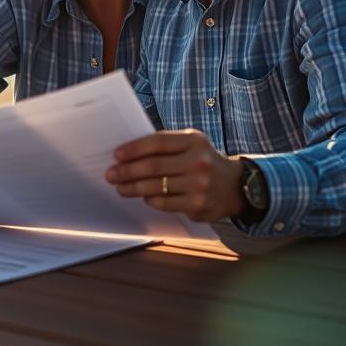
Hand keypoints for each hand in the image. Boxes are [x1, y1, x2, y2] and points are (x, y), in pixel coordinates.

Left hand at [104, 129, 245, 221]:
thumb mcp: (191, 145)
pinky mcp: (198, 204)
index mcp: (194, 140)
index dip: (134, 149)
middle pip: (153, 166)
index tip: (116, 155)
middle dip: (127, 171)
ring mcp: (200, 184)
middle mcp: (198, 161)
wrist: (235, 185)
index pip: (158, 142)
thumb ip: (166, 146)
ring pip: (156, 187)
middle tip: (111, 174)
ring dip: (133, 187)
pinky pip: (164, 202)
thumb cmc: (203, 161)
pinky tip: (143, 196)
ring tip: (120, 187)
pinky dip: (150, 199)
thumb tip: (128, 154)